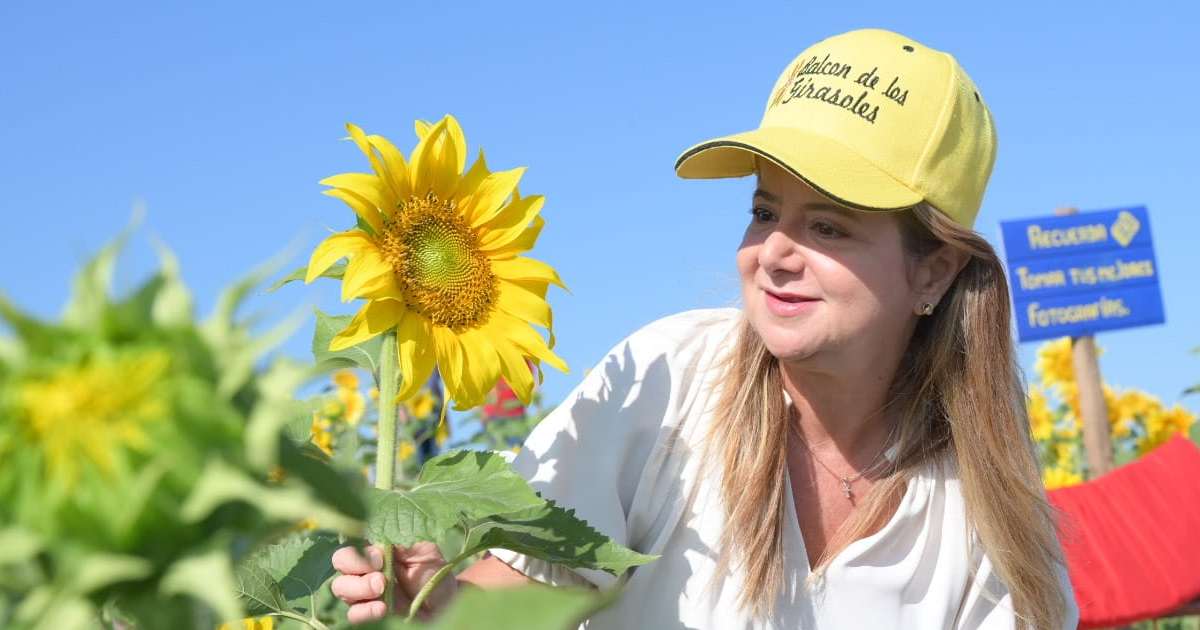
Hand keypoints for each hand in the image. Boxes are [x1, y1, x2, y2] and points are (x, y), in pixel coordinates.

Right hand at [330, 542, 459, 623]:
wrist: (444, 604)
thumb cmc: (432, 572)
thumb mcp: (424, 550)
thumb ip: (402, 540)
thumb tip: (381, 537)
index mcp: (375, 547)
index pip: (354, 539)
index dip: (360, 546)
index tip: (380, 555)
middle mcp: (364, 567)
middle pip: (340, 561)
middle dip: (356, 565)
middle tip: (380, 576)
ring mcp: (363, 591)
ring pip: (340, 587)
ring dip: (358, 588)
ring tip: (381, 590)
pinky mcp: (367, 614)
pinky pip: (352, 613)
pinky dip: (364, 611)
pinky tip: (381, 609)